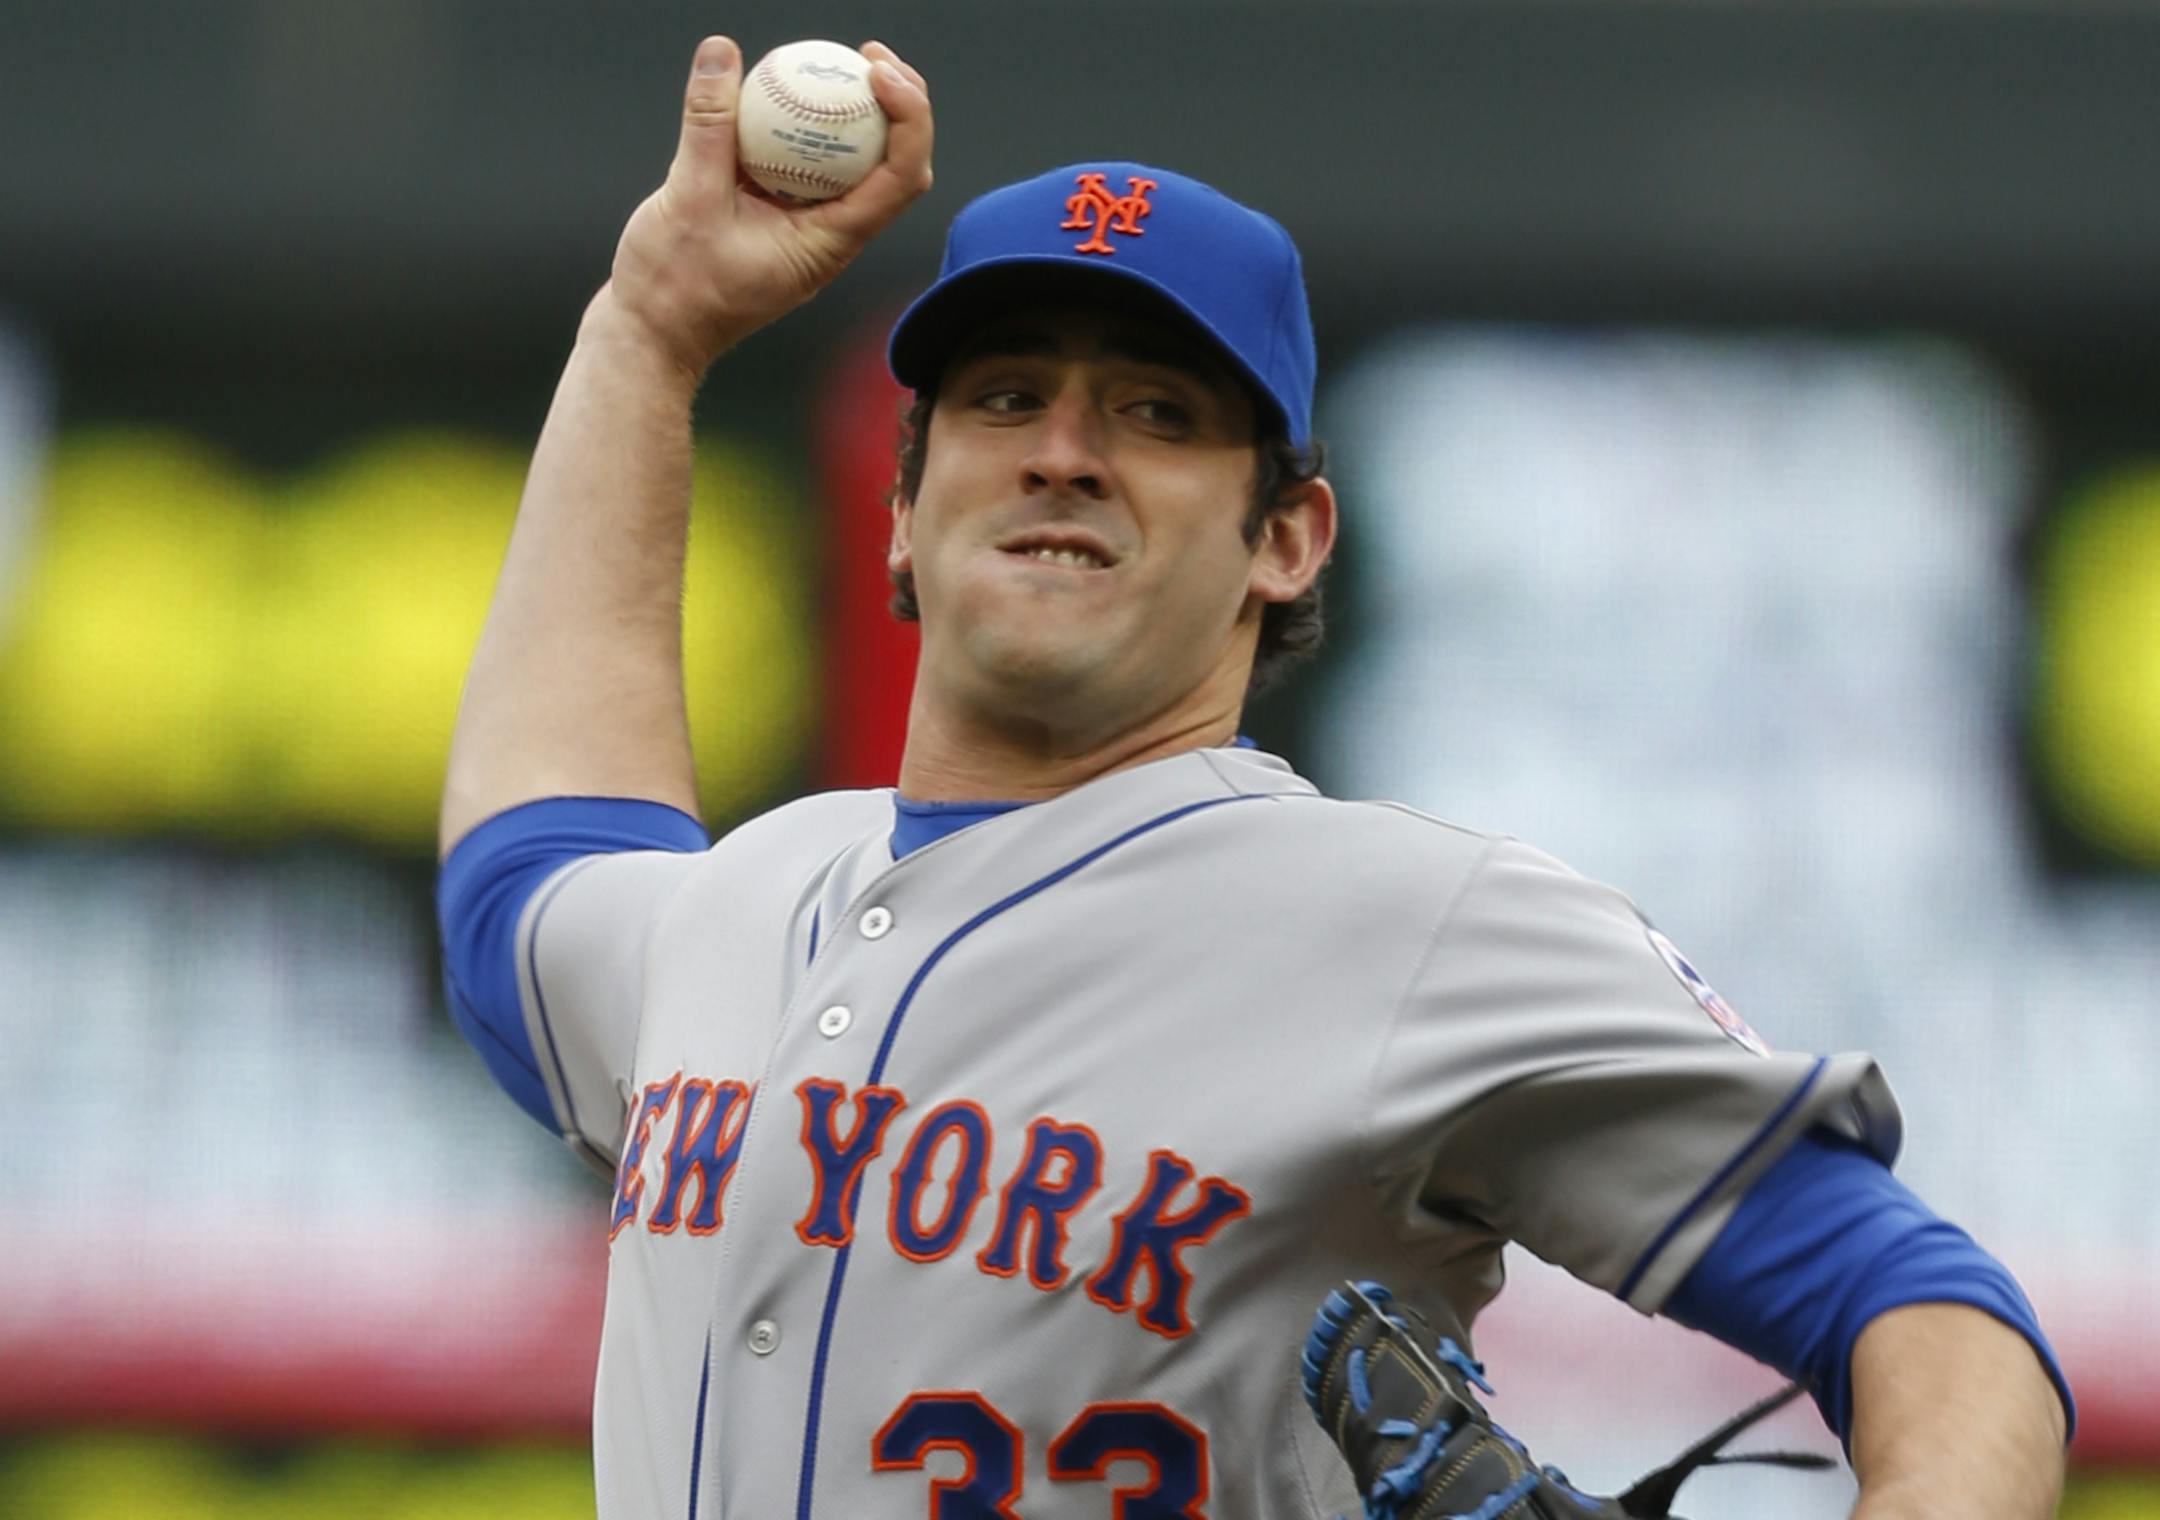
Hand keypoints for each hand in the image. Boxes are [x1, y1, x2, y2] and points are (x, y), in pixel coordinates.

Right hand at [605, 36, 933, 377]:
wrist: (650, 336)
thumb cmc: (672, 288)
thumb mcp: (687, 198)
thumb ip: (708, 125)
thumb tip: (722, 52)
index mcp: (832, 244)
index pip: (901, 178)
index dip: (909, 118)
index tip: (878, 71)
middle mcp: (832, 237)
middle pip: (892, 165)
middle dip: (898, 105)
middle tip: (870, 55)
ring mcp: (807, 230)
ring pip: (853, 165)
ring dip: (856, 114)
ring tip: (837, 61)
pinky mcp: (778, 220)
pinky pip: (806, 167)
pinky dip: (805, 128)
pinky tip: (780, 92)